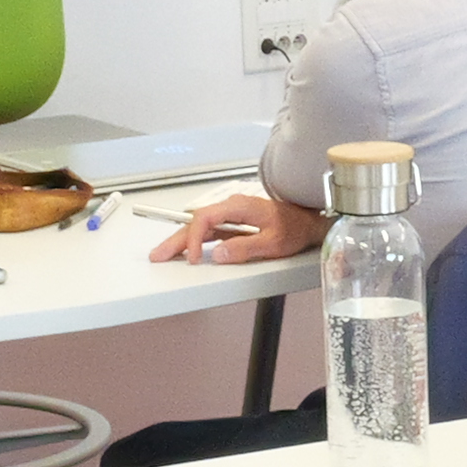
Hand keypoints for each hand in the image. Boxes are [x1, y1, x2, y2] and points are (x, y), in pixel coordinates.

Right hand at [160, 189, 322, 265]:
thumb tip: (220, 254)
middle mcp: (231, 208)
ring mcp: (231, 215)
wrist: (308, 220)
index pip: (205, 220)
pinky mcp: (233, 224)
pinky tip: (185, 252)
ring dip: (181, 241)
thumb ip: (245, 248)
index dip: (196, 239)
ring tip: (164, 254)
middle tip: (158, 255)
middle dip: (176, 240)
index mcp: (238, 207)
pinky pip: (209, 232)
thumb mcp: (273, 242)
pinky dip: (195, 242)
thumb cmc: (294, 228)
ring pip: (199, 227)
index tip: (195, 259)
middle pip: (196, 223)